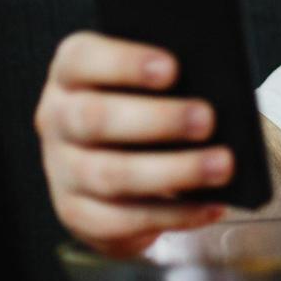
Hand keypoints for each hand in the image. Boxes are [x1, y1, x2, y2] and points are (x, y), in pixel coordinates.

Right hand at [34, 32, 231, 257]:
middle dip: (157, 120)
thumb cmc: (151, 103)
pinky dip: (172, 215)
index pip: (82, 59)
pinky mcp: (76, 212)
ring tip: (223, 166)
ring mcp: (61, 169)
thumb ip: (176, 78)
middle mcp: (57, 118)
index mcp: (72, 73)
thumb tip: (218, 87)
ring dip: (172, 172)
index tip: (172, 68)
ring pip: (109, 175)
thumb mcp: (156, 83)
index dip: (125, 63)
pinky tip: (212, 205)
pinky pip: (121, 221)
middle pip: (95, 118)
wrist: (126, 162)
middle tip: (208, 120)